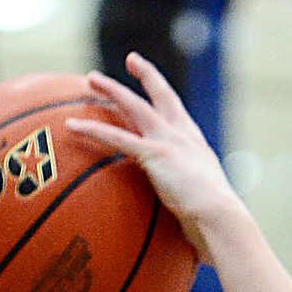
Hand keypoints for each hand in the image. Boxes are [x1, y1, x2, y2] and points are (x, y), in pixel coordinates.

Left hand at [66, 55, 244, 262]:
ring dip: (111, 90)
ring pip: (133, 105)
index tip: (156, 78)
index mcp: (194, 144)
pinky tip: (71, 125)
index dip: (165, 91)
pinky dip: (92, 129)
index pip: (177, 110)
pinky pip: (116, 137)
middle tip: (128, 61)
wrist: (220, 218)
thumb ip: (189, 207)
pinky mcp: (154, 154)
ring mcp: (168, 141)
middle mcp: (182, 135)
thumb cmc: (215, 224)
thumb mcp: (202, 209)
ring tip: (89, 79)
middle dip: (142, 75)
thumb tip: (184, 230)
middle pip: (158, 96)